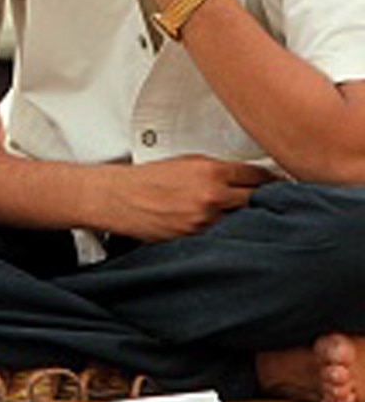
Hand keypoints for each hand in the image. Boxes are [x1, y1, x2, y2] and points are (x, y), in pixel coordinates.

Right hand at [99, 156, 274, 241]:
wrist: (119, 197)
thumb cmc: (146, 179)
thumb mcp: (184, 162)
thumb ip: (216, 169)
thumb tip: (243, 177)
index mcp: (210, 170)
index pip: (259, 175)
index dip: (274, 180)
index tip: (282, 184)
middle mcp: (212, 195)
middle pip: (260, 199)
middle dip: (270, 201)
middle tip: (282, 204)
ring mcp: (205, 220)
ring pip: (246, 222)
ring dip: (254, 221)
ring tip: (263, 224)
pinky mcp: (197, 239)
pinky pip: (226, 237)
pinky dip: (233, 236)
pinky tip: (237, 237)